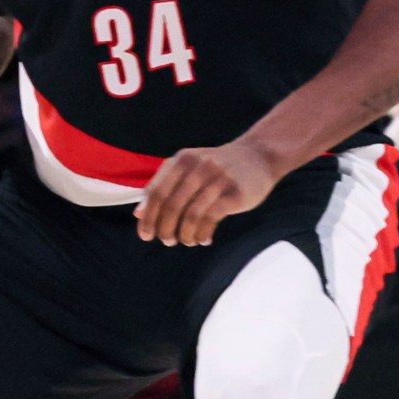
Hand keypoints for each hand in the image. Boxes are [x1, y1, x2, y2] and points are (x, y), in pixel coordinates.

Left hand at [135, 140, 279, 246]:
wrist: (259, 156)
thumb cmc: (217, 168)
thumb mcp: (188, 169)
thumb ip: (163, 187)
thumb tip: (139, 213)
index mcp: (182, 160)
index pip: (156, 193)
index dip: (149, 217)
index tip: (145, 235)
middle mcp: (198, 167)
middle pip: (171, 205)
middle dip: (165, 229)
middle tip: (167, 241)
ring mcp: (218, 179)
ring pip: (191, 215)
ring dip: (185, 234)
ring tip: (188, 241)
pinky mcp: (236, 193)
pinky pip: (211, 218)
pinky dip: (203, 233)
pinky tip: (204, 239)